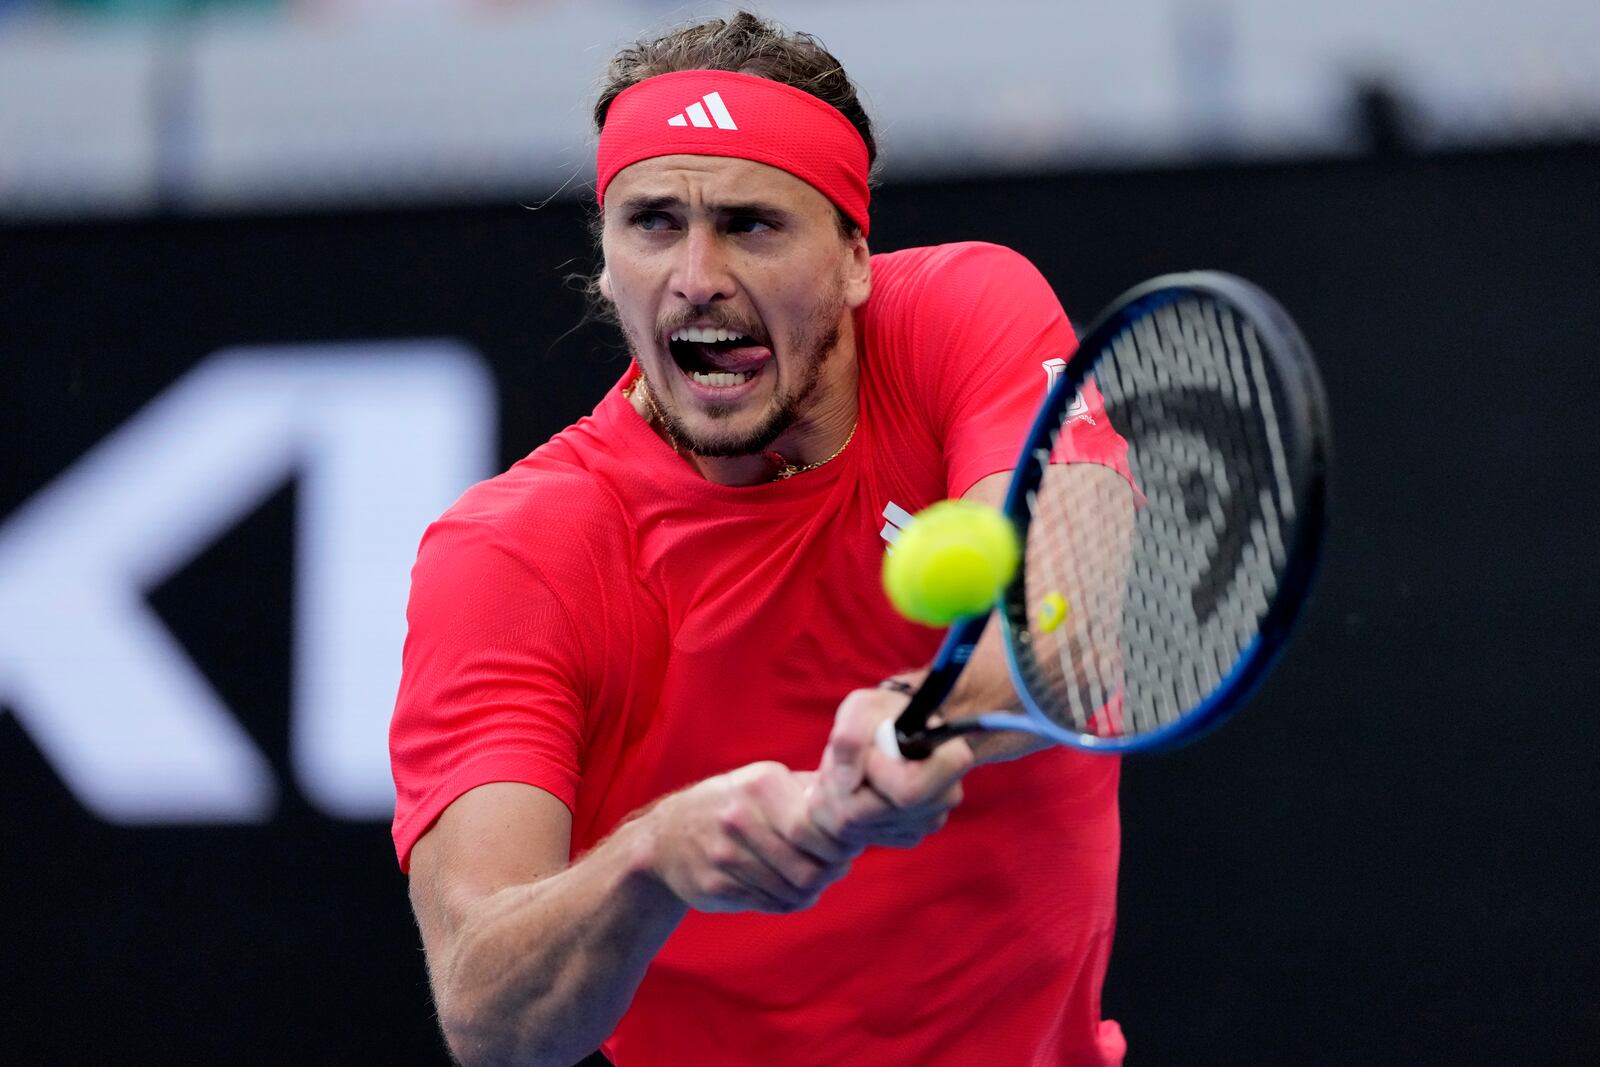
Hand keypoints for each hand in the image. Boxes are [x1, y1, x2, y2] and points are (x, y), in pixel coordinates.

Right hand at [647, 762, 860, 913]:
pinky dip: (791, 902)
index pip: (816, 829)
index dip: (841, 845)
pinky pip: (772, 904)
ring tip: (815, 879)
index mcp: (760, 785)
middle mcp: (740, 818)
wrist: (665, 837)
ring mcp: (725, 855)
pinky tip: (791, 890)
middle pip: (808, 867)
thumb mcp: (762, 782)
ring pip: (793, 890)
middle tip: (836, 867)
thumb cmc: (730, 805)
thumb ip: (808, 790)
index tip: (849, 846)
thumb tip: (859, 805)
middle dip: (831, 871)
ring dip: (813, 890)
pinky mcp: (716, 886)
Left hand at [807, 686, 975, 848]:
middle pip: (876, 813)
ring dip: (837, 797)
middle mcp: (946, 797)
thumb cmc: (880, 716)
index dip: (876, 772)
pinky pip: (857, 836)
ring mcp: (927, 822)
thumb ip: (851, 733)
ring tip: (847, 770)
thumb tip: (846, 781)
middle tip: (845, 762)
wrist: (888, 733)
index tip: (869, 751)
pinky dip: (842, 812)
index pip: (908, 790)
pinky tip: (854, 788)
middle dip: (845, 787)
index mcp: (951, 759)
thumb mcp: (862, 707)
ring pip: (859, 827)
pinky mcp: (905, 836)